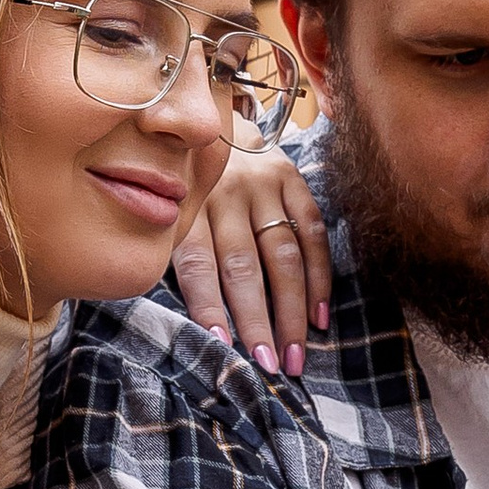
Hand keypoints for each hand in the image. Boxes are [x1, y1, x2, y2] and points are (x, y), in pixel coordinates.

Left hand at [170, 148, 331, 373]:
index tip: (222, 347)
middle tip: (270, 365)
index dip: (209, 307)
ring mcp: (261, 184)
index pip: (199, 265)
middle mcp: (224, 193)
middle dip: (258, 320)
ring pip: (282, 255)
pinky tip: (319, 316)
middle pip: (244, 266)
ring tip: (296, 353)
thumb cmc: (184, 187)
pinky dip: (319, 276)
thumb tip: (200, 326)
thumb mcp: (169, 213)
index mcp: (186, 206)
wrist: (210, 122)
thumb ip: (179, 256)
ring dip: (292, 309)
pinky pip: (313, 231)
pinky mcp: (292, 178)